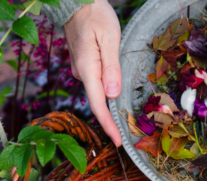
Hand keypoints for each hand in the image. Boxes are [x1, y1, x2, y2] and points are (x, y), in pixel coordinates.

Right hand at [64, 0, 122, 145]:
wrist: (76, 1)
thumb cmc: (95, 14)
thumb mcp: (109, 37)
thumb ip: (111, 66)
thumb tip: (112, 94)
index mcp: (87, 69)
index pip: (98, 104)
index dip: (108, 124)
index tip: (118, 141)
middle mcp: (81, 73)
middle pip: (98, 100)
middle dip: (112, 116)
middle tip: (129, 131)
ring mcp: (81, 69)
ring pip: (98, 89)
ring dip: (111, 99)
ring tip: (126, 108)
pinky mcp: (84, 64)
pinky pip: (97, 80)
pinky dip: (107, 86)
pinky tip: (116, 86)